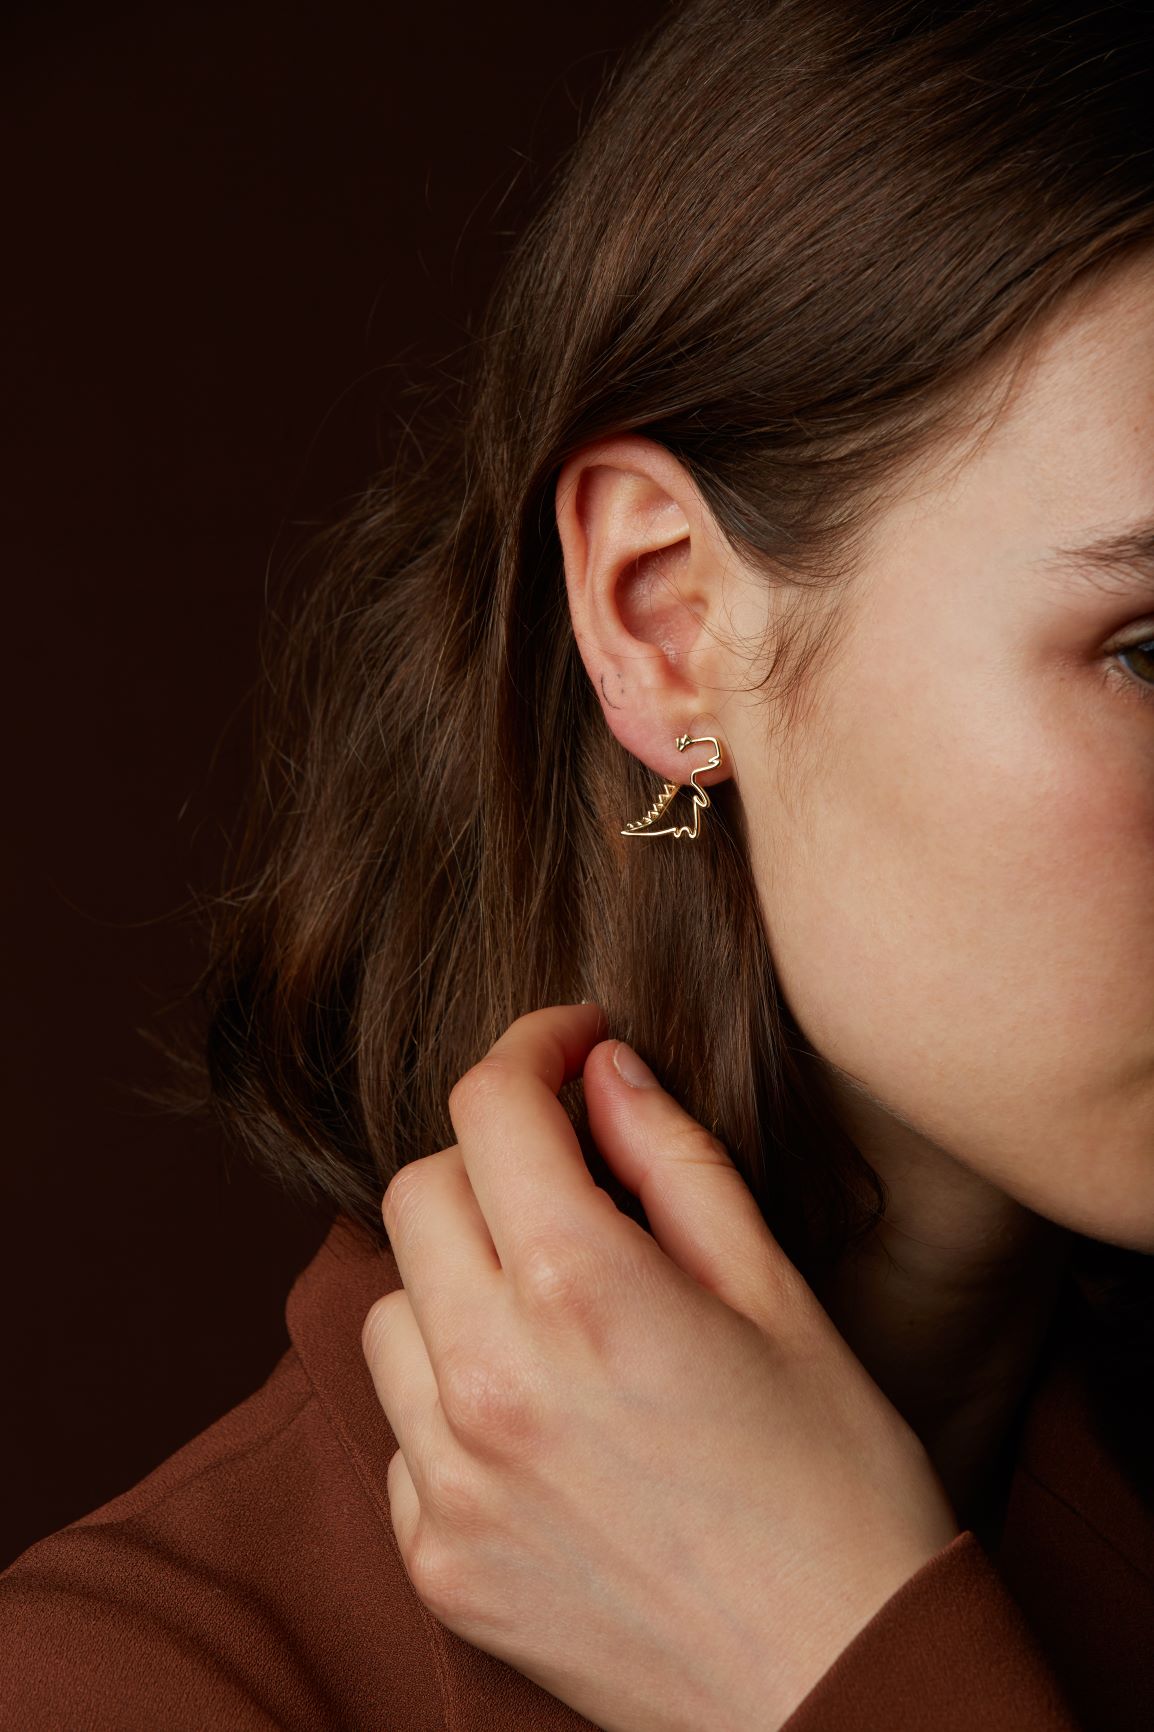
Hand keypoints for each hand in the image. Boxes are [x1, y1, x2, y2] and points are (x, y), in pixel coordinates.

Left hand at [360, 1003, 960, 1731]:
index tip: (571, 1046)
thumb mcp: (779, 1293)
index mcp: (582, 1293)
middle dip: (492, 1158)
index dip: (531, 1047)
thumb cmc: (837, 1484)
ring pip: (388, 1304)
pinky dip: (449, 1391)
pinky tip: (539, 1414)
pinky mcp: (434, 1560)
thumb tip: (603, 1070)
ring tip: (555, 1307)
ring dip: (457, 1275)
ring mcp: (448, 1480)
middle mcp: (488, 1381)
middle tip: (573, 1177)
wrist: (838, 1688)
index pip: (490, 1109)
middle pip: (419, 1192)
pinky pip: (399, 1426)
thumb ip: (675, 1161)